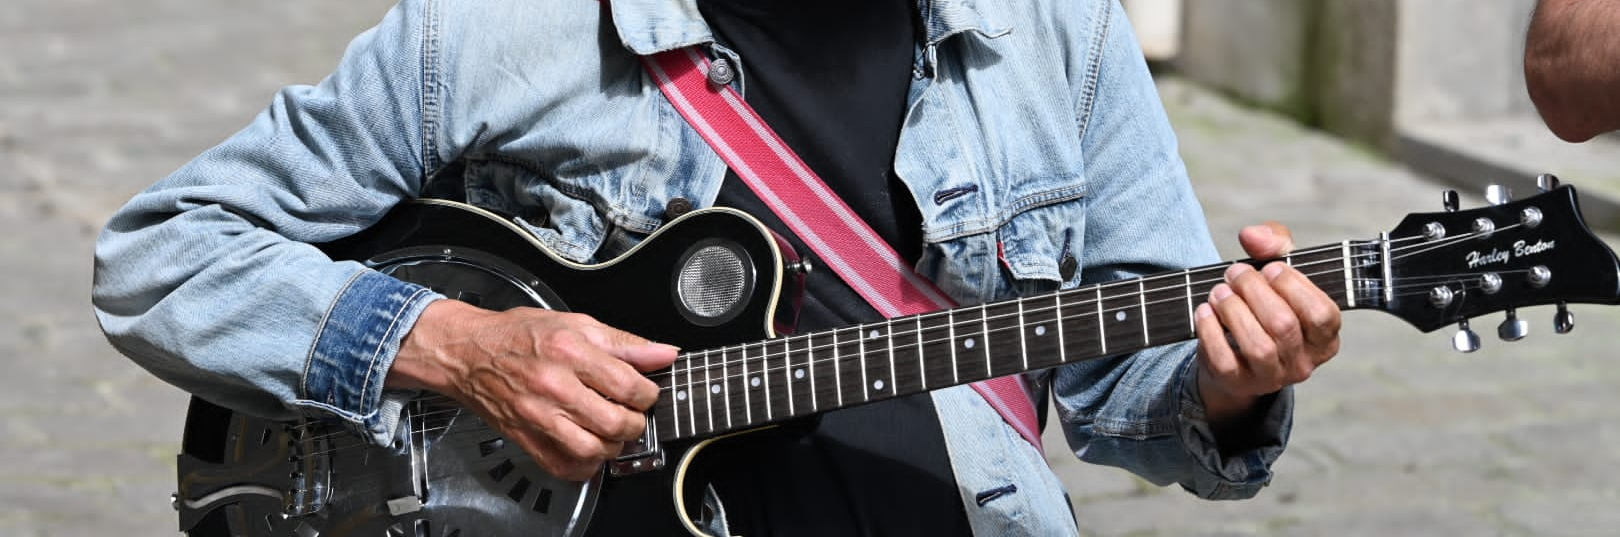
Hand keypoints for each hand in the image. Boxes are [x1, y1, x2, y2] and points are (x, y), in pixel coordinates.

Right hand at [387, 300, 678, 480]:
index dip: (648, 393)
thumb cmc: (517, 336)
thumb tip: (664, 353)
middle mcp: (553, 387)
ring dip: (613, 445)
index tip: (645, 392)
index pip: (629, 386)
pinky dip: (586, 463)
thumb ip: (624, 343)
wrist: (467, 354)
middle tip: (632, 412)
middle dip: (635, 422)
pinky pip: (566, 466)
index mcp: (569, 353)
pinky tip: (589, 445)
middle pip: (615, 423)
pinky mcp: (526, 439)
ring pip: (593, 449)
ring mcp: (538, 417)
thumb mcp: (575, 324)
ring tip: (612, 429)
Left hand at [1193, 222, 1340, 423]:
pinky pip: (1225, 360)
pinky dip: (1210, 331)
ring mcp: (1271, 378)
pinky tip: (1205, 311)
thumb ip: (1276, 244)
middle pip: (1283, 325)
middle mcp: (1303, 363)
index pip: (1322, 314)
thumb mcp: (1280, 272)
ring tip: (1219, 291)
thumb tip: (1252, 235)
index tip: (1269, 268)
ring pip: (1258, 346)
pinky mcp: (1238, 383)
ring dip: (1233, 310)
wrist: (1235, 353)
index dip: (1293, 286)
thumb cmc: (1266, 305)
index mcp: (1325, 339)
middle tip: (1235, 273)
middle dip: (1254, 291)